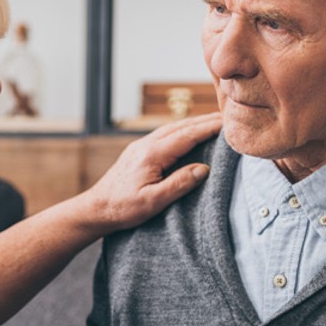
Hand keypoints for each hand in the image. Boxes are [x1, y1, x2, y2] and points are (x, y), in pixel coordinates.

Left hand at [77, 113, 220, 232]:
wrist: (96, 208)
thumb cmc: (123, 208)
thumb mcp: (153, 202)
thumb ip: (179, 184)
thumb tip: (204, 169)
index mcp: (152, 154)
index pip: (188, 135)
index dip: (210, 127)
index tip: (229, 123)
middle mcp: (146, 144)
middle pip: (182, 126)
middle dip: (206, 120)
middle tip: (230, 117)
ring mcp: (141, 146)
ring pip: (173, 128)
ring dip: (195, 123)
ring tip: (215, 122)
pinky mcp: (138, 151)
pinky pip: (165, 134)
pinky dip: (183, 130)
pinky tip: (190, 134)